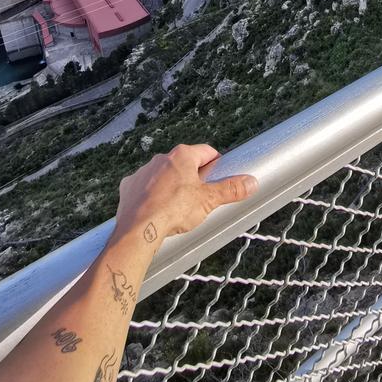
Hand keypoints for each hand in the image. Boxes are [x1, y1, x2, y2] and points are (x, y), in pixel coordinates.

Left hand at [114, 144, 256, 246]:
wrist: (139, 229)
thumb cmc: (175, 210)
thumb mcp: (208, 200)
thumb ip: (231, 189)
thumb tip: (252, 182)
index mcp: (182, 156)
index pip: (206, 152)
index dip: (215, 163)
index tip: (219, 174)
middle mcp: (160, 159)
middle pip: (184, 163)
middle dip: (193, 176)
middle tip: (201, 195)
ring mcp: (143, 172)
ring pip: (162, 175)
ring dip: (171, 185)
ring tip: (177, 206)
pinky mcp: (129, 186)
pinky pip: (144, 187)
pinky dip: (151, 195)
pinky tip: (156, 210)